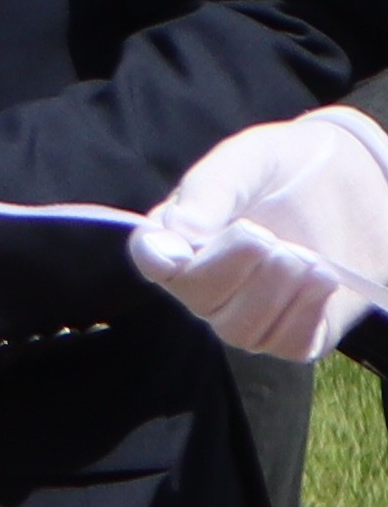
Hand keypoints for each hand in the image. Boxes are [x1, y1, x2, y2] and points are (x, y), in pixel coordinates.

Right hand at [138, 109, 387, 361]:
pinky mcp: (291, 333)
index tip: (180, 254)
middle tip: (270, 235)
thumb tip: (179, 232)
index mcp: (179, 233)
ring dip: (277, 290)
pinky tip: (321, 279)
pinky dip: (306, 313)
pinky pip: (286, 345)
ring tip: (305, 256)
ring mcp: (245, 312)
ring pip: (241, 330)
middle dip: (239, 264)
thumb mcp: (248, 161)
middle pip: (198, 298)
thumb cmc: (288, 169)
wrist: (355, 186)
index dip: (159, 259)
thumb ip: (211, 190)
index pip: (151, 256)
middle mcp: (203, 281)